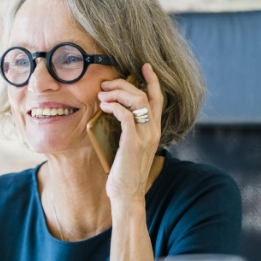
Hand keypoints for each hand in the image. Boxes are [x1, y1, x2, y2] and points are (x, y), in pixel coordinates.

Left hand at [97, 63, 162, 202]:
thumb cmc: (125, 172)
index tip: (145, 66)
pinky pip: (126, 115)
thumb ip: (130, 130)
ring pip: (136, 101)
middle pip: (144, 95)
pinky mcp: (133, 142)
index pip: (158, 99)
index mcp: (154, 130)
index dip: (153, 80)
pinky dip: (114, 106)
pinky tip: (104, 107)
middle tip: (106, 85)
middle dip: (124, 84)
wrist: (128, 194)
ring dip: (117, 93)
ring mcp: (145, 136)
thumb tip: (116, 113)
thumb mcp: (131, 147)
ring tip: (102, 95)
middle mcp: (153, 130)